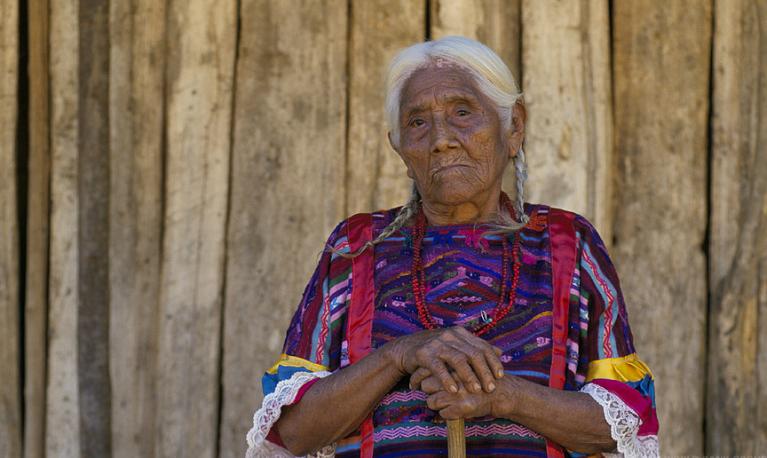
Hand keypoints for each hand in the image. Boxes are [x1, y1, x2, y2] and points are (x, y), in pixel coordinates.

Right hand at [386, 326, 503, 394]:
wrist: (406, 349)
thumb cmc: (436, 351)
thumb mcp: (457, 346)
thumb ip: (476, 348)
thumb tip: (500, 351)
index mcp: (460, 333)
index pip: (482, 346)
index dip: (493, 361)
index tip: (500, 376)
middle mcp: (450, 335)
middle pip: (473, 354)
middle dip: (484, 372)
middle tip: (490, 388)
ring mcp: (437, 344)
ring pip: (458, 360)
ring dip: (469, 376)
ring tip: (476, 390)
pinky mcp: (424, 354)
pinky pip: (438, 367)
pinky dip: (447, 379)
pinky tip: (453, 390)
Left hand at [415, 373, 517, 420]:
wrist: (501, 393)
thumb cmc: (481, 377)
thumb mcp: (466, 363)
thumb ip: (448, 361)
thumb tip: (425, 364)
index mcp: (453, 364)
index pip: (425, 369)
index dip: (417, 376)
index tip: (415, 382)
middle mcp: (453, 377)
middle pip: (425, 385)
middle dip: (427, 391)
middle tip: (430, 392)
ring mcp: (457, 393)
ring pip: (431, 402)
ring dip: (436, 404)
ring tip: (444, 402)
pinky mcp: (461, 408)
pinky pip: (443, 414)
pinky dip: (446, 414)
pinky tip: (454, 410)